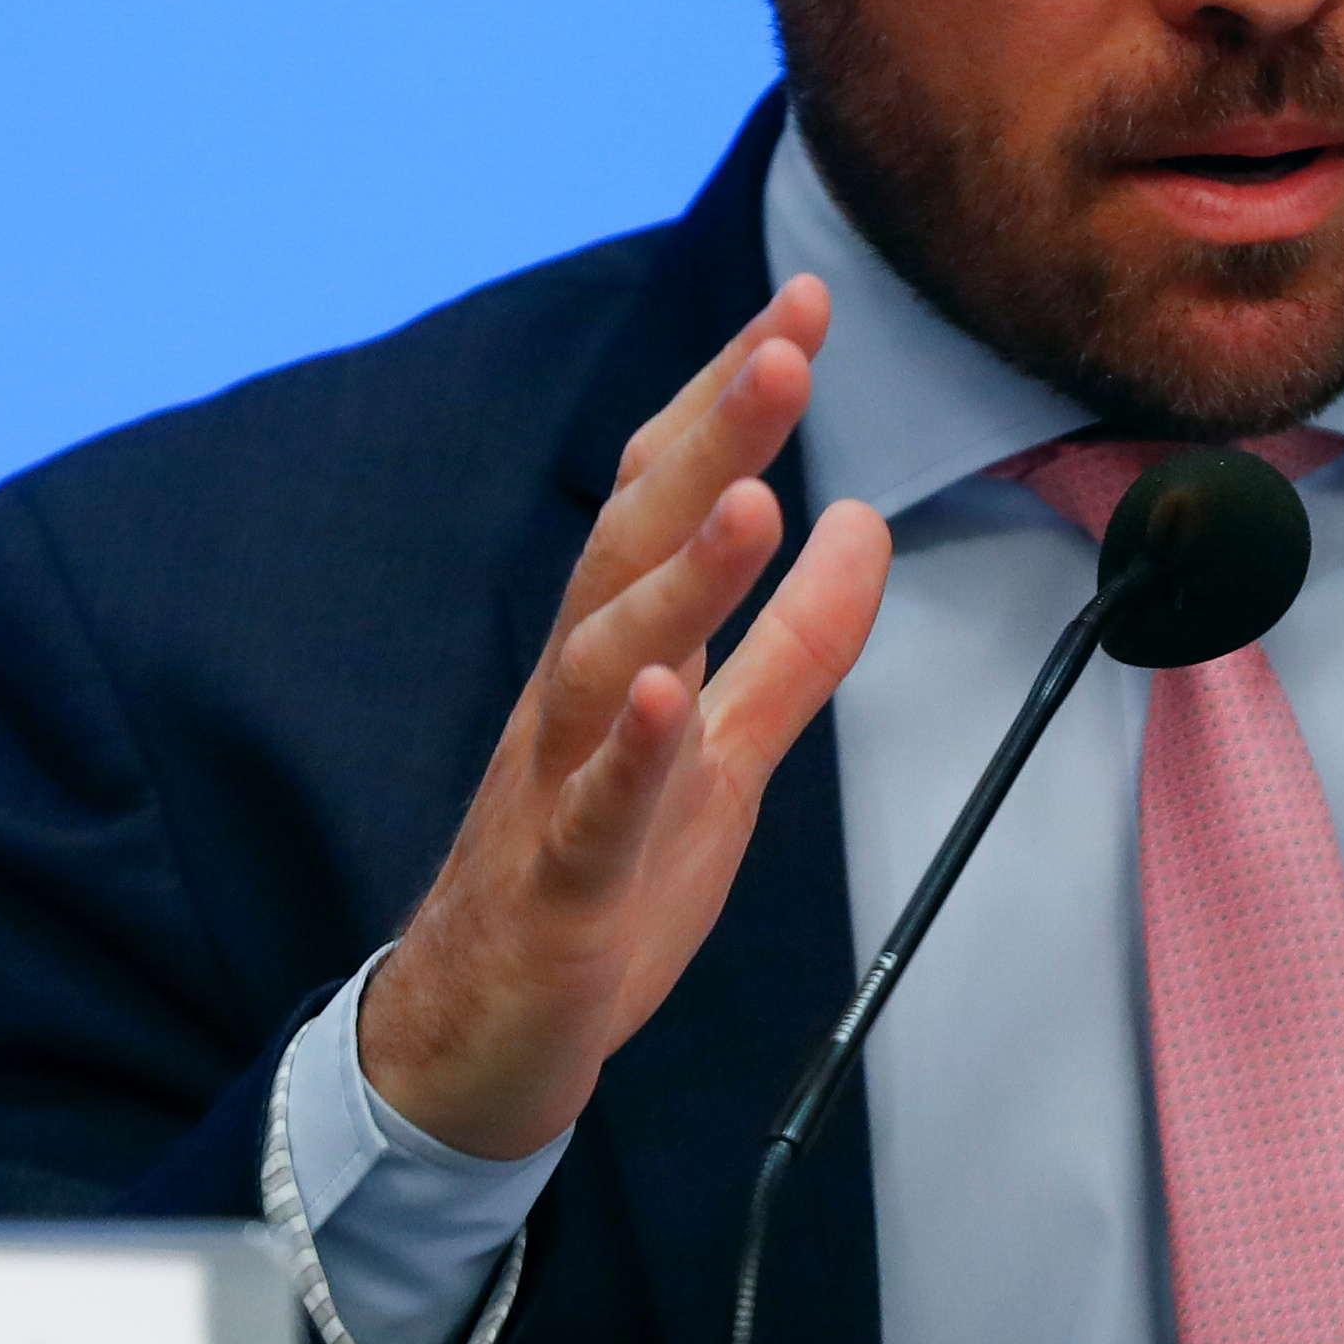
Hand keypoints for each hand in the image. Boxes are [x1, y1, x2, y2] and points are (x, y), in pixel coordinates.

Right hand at [358, 278, 892, 1159]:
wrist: (478, 1039)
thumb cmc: (601, 883)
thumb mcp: (730, 753)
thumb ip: (797, 644)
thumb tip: (865, 520)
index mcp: (623, 650)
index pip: (668, 498)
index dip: (729, 403)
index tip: (801, 304)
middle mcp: (579, 693)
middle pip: (634, 544)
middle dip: (710, 442)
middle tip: (786, 348)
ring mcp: (559, 784)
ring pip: (608, 660)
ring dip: (679, 576)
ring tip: (752, 499)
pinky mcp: (558, 886)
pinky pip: (590, 811)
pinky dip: (626, 750)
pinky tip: (662, 693)